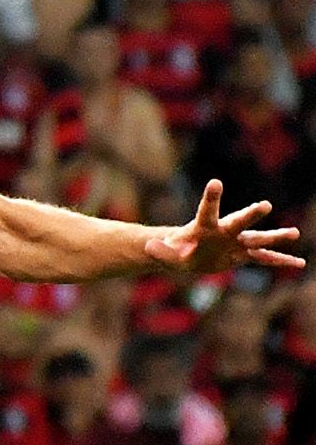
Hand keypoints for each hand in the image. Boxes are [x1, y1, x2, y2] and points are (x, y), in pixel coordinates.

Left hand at [144, 180, 304, 273]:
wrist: (189, 255)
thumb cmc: (175, 251)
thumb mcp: (165, 255)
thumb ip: (159, 251)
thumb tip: (147, 247)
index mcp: (204, 227)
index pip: (207, 210)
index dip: (211, 198)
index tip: (215, 182)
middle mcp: (224, 231)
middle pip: (239, 222)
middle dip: (251, 215)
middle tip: (265, 205)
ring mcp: (236, 242)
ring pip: (257, 238)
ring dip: (274, 236)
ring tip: (293, 232)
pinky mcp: (243, 255)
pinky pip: (264, 258)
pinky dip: (280, 260)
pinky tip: (298, 262)